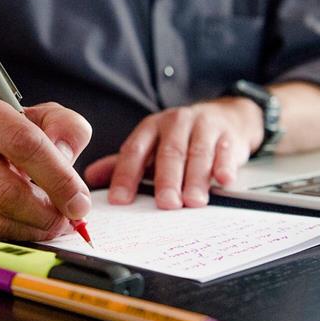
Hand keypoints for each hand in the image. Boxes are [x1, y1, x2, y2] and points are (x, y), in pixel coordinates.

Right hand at [0, 91, 92, 239]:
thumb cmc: (4, 132)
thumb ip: (66, 130)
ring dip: (29, 230)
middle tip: (67, 222)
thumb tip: (67, 160)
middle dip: (44, 214)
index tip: (80, 203)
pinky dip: (7, 237)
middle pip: (4, 190)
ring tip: (49, 225)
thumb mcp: (40, 117)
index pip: (23, 145)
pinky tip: (23, 227)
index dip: (58, 178)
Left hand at [84, 97, 260, 208]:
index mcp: (151, 127)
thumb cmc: (182, 137)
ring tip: (193, 202)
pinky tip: (223, 180)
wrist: (226, 117)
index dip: (125, 175)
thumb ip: (124, 163)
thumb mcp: (151, 146)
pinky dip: (225, 166)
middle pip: (169, 153)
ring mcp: (204, 127)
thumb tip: (90, 178)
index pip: (134, 151)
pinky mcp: (229, 136)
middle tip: (165, 204)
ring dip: (196, 179)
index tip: (119, 200)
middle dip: (166, 180)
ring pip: (198, 153)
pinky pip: (226, 152)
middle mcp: (176, 123)